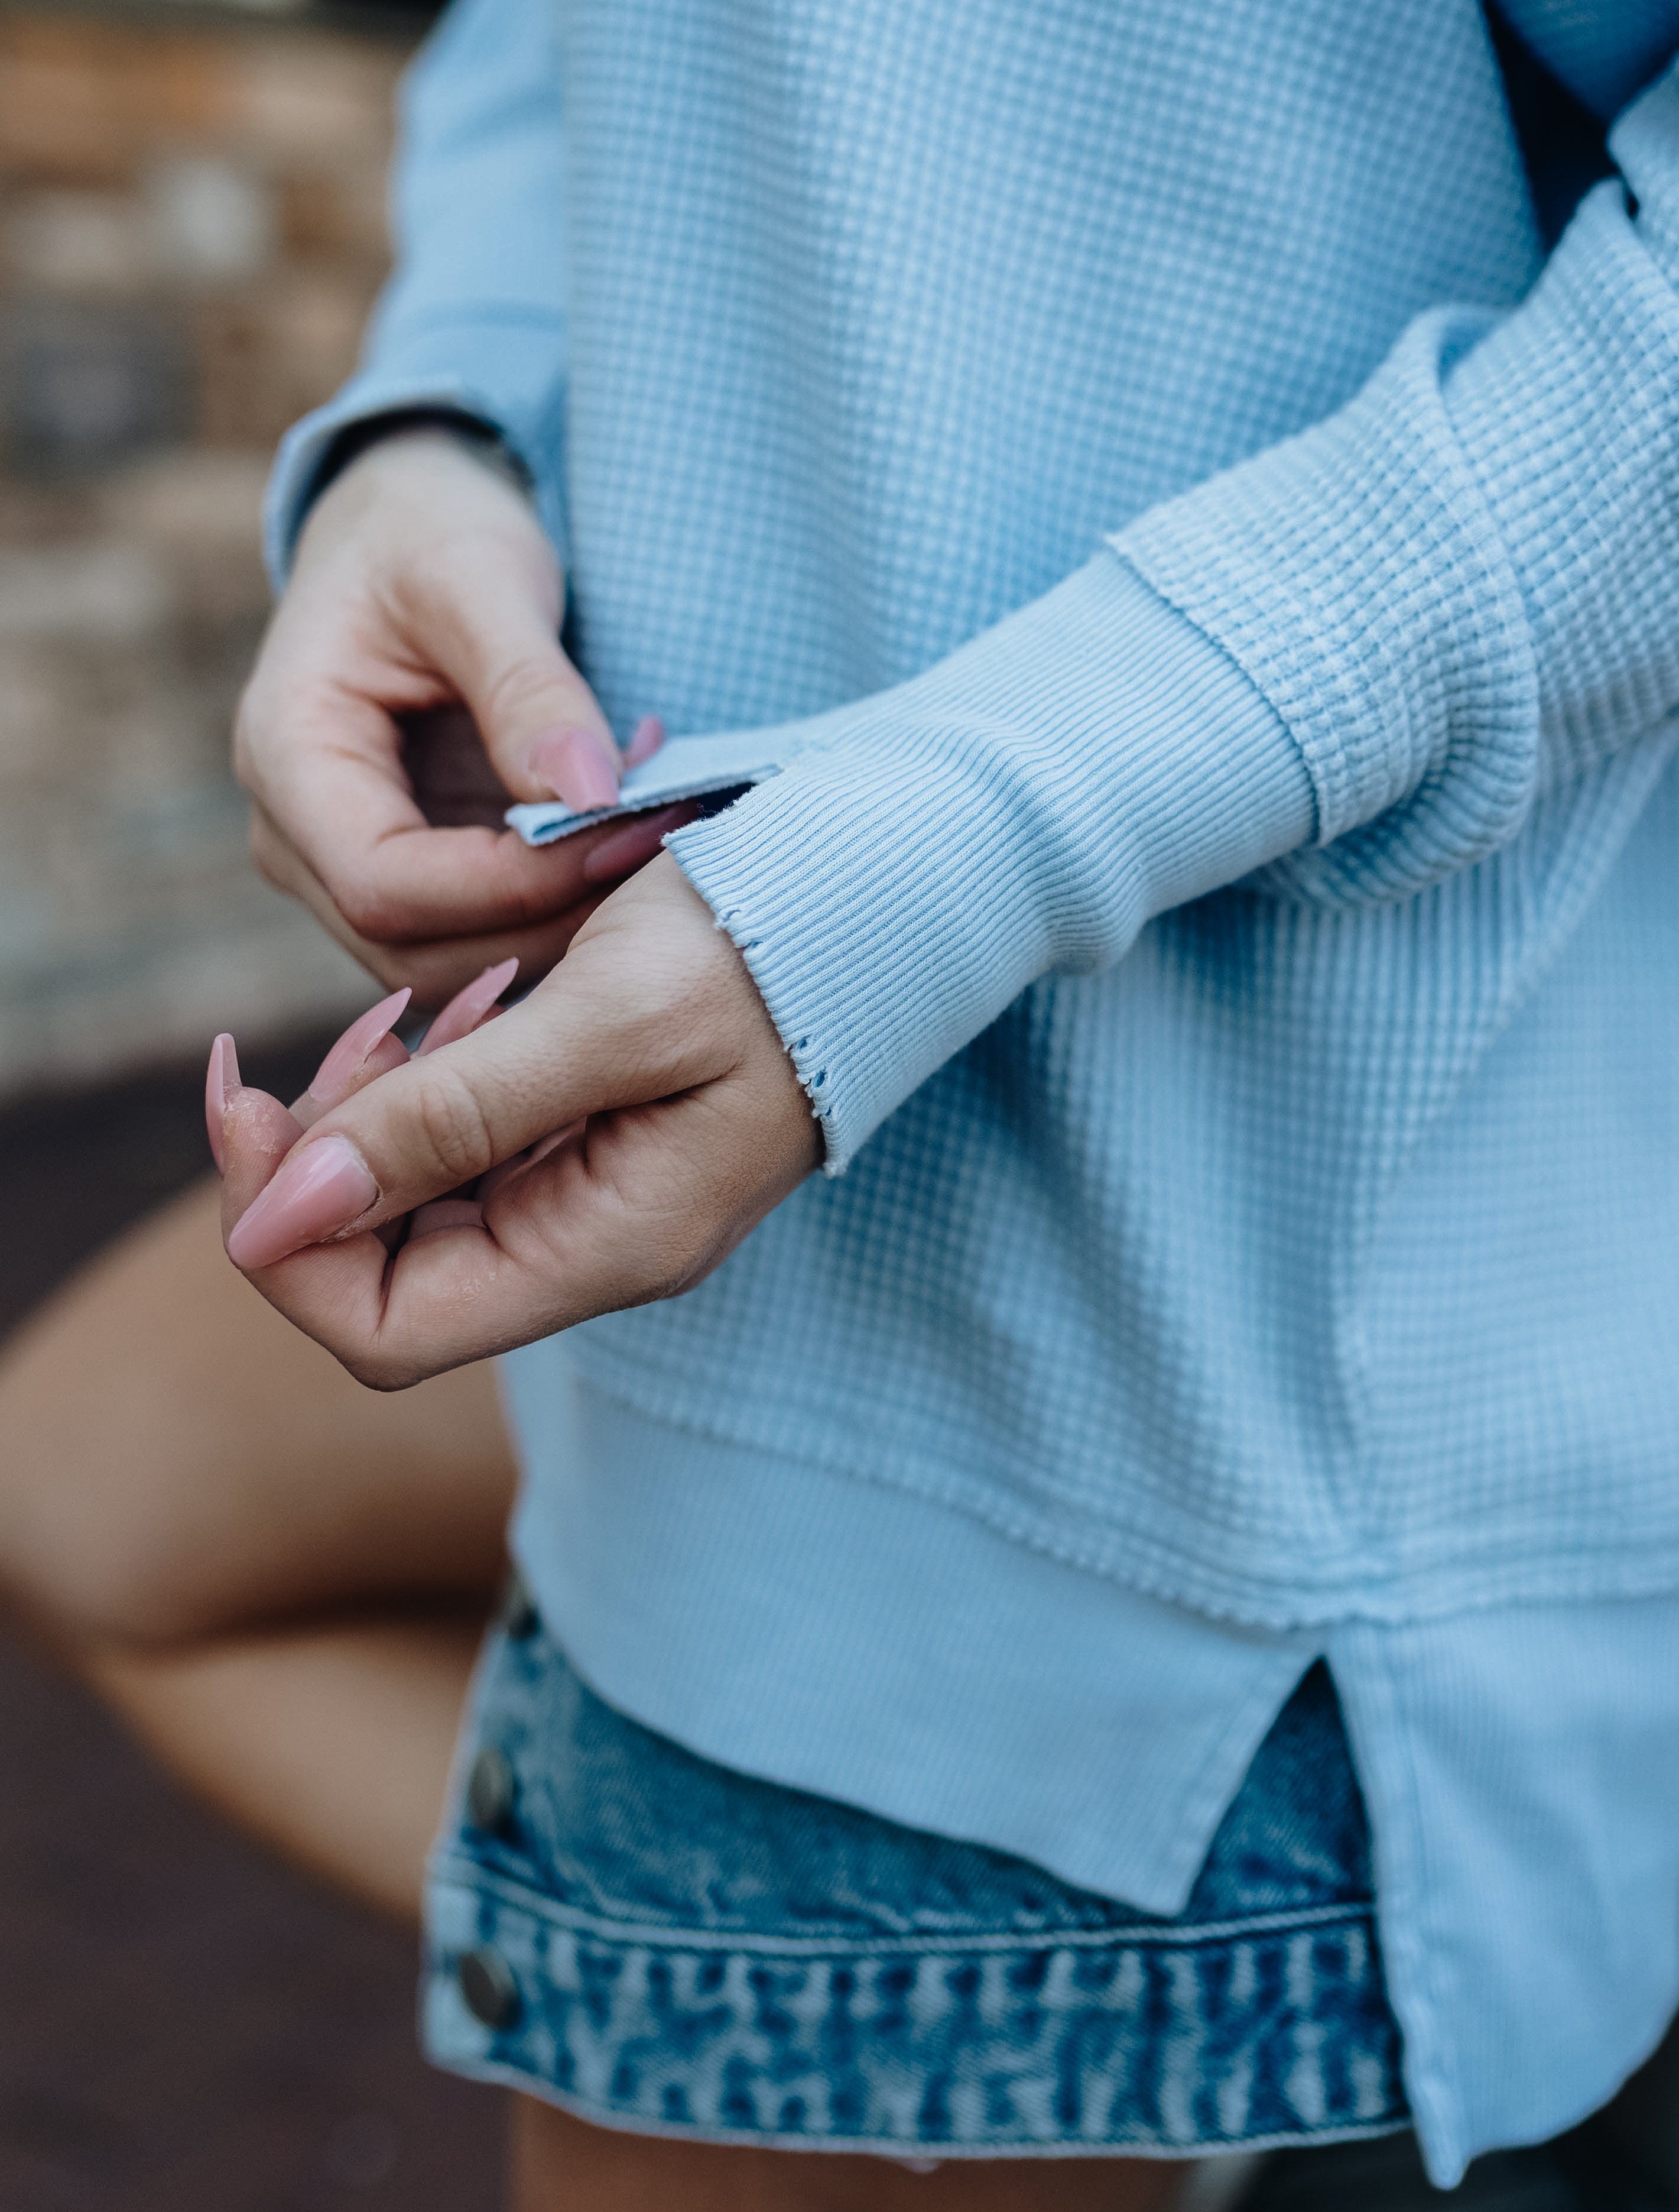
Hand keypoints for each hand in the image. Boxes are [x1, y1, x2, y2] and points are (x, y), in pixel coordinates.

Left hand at [209, 858, 820, 1387]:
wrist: (897, 879)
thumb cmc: (775, 935)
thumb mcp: (608, 1011)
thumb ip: (449, 1118)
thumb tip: (272, 1221)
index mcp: (609, 1246)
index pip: (384, 1333)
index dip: (284, 1237)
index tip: (249, 1098)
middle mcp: (601, 1248)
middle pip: (387, 1281)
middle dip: (320, 1166)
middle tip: (336, 1033)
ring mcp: (605, 1199)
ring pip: (420, 1212)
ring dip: (377, 1114)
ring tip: (415, 1006)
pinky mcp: (606, 1140)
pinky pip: (474, 1153)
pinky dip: (433, 1084)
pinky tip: (463, 1007)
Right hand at [234, 424, 675, 1008]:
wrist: (409, 526)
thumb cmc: (430, 528)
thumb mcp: (481, 577)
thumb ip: (528, 687)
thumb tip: (589, 793)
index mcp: (287, 755)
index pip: (384, 887)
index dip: (509, 887)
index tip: (624, 836)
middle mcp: (297, 835)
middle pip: (416, 952)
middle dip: (548, 921)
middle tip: (667, 848)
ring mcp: (347, 867)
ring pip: (453, 966)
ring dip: (563, 927)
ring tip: (657, 842)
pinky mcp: (413, 876)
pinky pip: (482, 937)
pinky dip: (559, 913)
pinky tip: (628, 851)